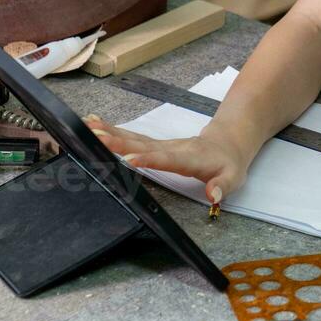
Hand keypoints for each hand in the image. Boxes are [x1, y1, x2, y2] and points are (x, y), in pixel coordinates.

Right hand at [84, 115, 247, 204]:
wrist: (227, 143)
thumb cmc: (228, 164)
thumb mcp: (233, 178)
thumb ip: (222, 186)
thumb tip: (212, 195)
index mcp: (186, 157)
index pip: (165, 158)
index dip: (148, 158)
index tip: (128, 159)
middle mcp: (169, 147)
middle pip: (141, 143)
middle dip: (118, 141)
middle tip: (94, 135)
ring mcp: (160, 144)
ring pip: (133, 137)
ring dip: (109, 132)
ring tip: (87, 125)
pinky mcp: (154, 145)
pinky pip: (132, 137)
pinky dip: (113, 131)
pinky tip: (95, 125)